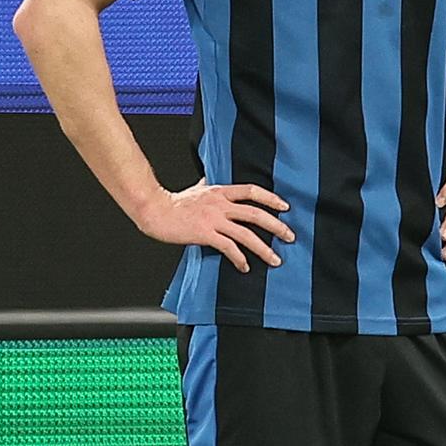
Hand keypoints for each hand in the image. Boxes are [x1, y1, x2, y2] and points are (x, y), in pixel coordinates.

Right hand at [133, 181, 293, 272]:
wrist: (156, 211)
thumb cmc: (174, 201)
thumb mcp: (197, 187)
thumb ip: (208, 184)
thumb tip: (211, 178)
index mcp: (220, 191)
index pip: (252, 191)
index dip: (270, 199)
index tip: (285, 207)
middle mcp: (220, 204)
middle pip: (255, 213)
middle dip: (276, 226)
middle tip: (290, 236)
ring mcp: (214, 219)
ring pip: (246, 234)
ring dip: (264, 248)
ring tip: (275, 259)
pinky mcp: (205, 234)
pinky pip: (228, 248)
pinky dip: (239, 258)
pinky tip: (245, 267)